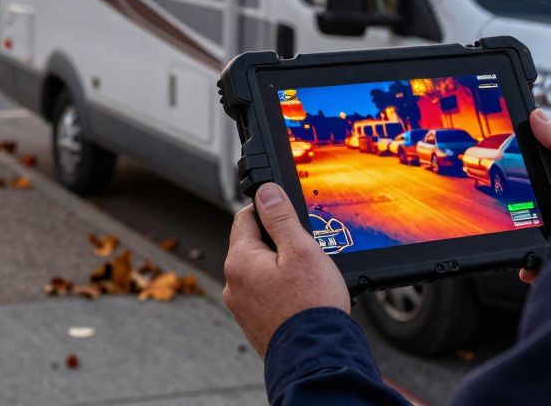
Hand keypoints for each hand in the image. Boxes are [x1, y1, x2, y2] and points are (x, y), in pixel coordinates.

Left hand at [223, 183, 350, 356]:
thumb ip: (280, 217)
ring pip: (260, 272)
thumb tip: (266, 192)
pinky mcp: (254, 324)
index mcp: (240, 261)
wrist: (317, 357)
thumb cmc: (311, 306)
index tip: (290, 216)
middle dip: (278, 243)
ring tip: (308, 279)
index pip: (246, 217)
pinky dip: (281, 291)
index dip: (270, 211)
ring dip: (280, 268)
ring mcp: (242, 307)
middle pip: (253, 245)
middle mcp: (233, 284)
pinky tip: (302, 298)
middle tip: (306, 251)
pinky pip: (265, 295)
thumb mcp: (301, 249)